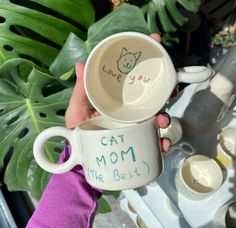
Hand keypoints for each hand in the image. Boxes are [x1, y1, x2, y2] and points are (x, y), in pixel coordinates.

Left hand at [65, 33, 170, 151]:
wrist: (83, 156)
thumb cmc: (78, 132)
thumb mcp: (77, 110)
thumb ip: (80, 90)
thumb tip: (79, 64)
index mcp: (118, 98)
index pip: (134, 77)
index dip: (146, 59)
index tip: (156, 41)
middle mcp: (129, 109)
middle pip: (152, 95)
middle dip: (164, 89)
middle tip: (169, 89)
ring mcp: (136, 125)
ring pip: (157, 116)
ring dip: (165, 116)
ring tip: (162, 120)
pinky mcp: (140, 141)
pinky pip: (155, 139)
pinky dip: (163, 140)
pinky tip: (163, 143)